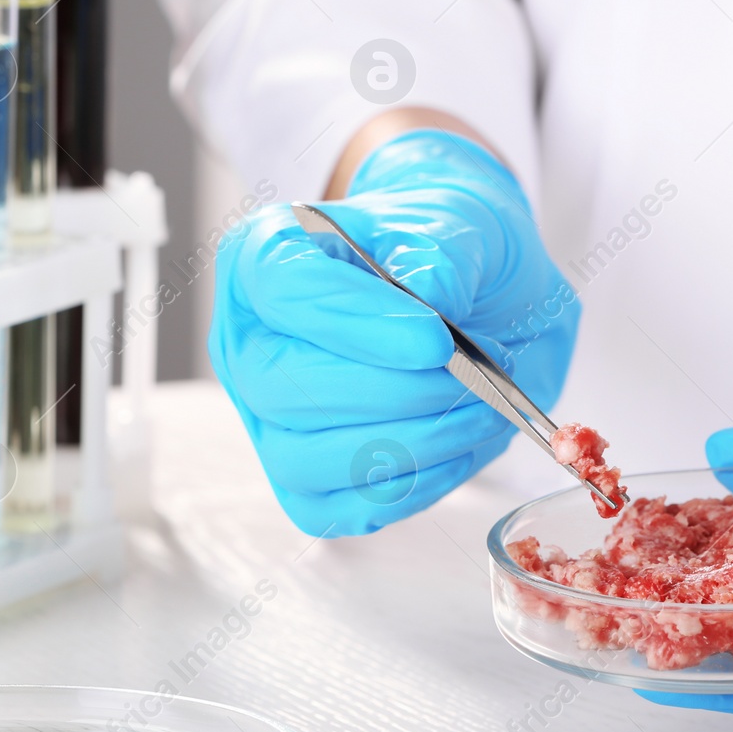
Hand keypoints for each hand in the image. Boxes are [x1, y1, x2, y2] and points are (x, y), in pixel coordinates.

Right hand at [210, 130, 577, 535]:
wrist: (477, 287)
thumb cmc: (449, 247)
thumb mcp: (459, 223)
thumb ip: (441, 255)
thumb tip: (431, 302)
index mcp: (266, 256)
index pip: (284, 290)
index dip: (356, 323)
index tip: (435, 341)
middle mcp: (250, 341)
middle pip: (284, 387)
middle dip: (394, 393)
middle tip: (473, 376)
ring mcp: (268, 418)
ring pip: (304, 460)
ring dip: (409, 446)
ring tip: (482, 409)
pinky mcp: (307, 479)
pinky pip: (339, 508)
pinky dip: (409, 488)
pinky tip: (460, 447)